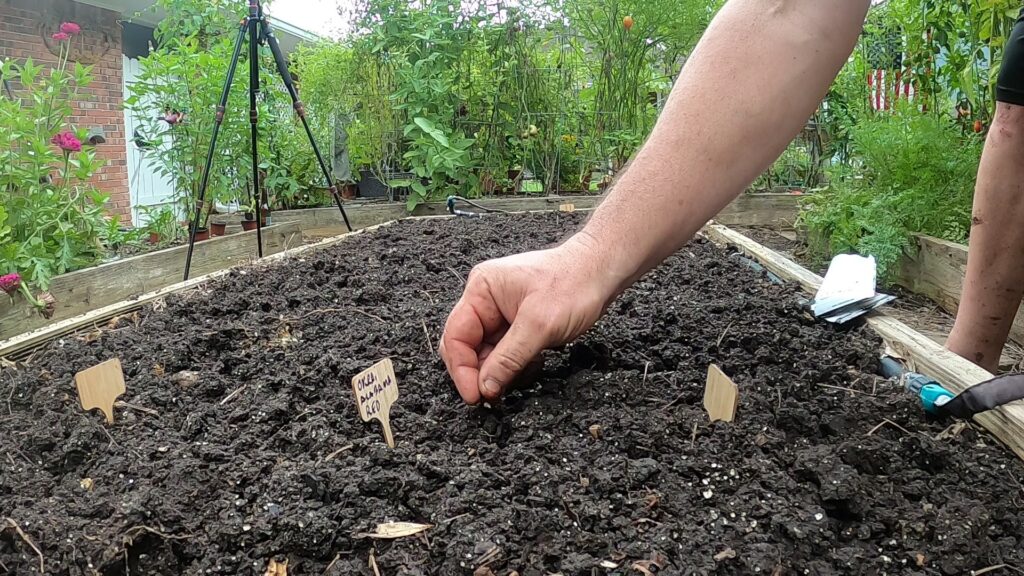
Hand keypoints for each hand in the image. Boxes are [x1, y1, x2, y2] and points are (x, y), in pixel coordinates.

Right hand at [439, 234, 617, 403]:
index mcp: (481, 290)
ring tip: (525, 373)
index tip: (474, 396)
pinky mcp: (517, 324)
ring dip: (502, 371)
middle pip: (467, 347)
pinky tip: (535, 364)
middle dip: (480, 373)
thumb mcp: (539, 325)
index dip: (461, 369)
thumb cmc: (574, 284)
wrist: (602, 272)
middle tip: (494, 396)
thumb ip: (508, 359)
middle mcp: (485, 300)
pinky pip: (506, 353)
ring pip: (488, 354)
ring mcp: (501, 313)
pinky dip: (516, 366)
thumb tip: (484, 388)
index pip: (456, 336)